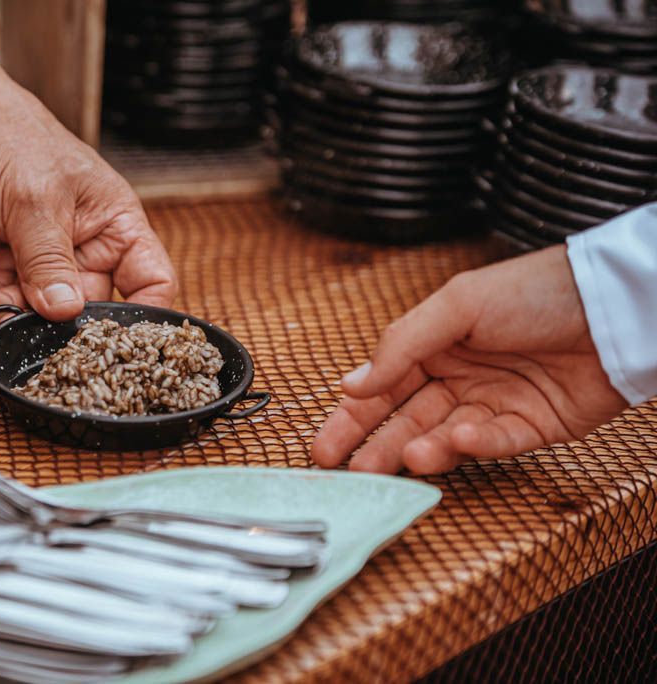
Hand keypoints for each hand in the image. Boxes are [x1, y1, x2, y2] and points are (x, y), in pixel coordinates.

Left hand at [0, 49, 176, 320]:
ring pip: (34, 312)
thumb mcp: (36, 200)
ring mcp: (42, 261)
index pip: (151, 282)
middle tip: (20, 321)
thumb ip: (48, 261)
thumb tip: (64, 312)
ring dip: (1, 311)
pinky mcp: (1, 265)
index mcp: (116, 226)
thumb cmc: (12, 139)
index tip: (118, 344)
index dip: (144, 316)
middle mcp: (85, 248)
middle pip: (86, 309)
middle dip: (51, 322)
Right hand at [311, 245, 626, 474]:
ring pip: (445, 438)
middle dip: (378, 447)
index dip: (351, 419)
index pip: (381, 388)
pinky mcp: (530, 428)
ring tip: (410, 458)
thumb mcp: (458, 305)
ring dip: (424, 450)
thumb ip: (402, 345)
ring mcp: (493, 404)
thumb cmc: (533, 291)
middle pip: (406, 420)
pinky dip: (476, 446)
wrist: (611, 305)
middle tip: (355, 472)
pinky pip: (495, 444)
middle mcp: (459, 378)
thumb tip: (351, 384)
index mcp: (435, 346)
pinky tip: (460, 440)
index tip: (324, 449)